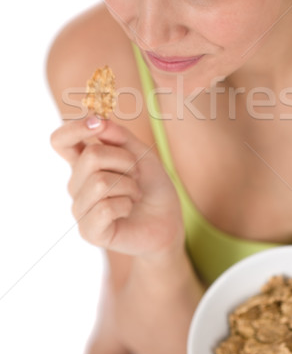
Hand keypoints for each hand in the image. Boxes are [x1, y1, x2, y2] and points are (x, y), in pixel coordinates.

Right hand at [51, 116, 184, 257]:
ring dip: (129, 186)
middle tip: (136, 175)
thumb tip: (98, 122)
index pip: (61, 141)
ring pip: (99, 183)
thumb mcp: (141, 154)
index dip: (74, 129)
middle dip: (124, 160)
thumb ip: (119, 136)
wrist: (167, 221)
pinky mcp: (89, 231)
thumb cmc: (151, 186)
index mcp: (84, 163)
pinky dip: (126, 205)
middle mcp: (77, 185)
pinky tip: (128, 211)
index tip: (97, 125)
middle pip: (90, 157)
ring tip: (135, 194)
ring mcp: (80, 209)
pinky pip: (104, 208)